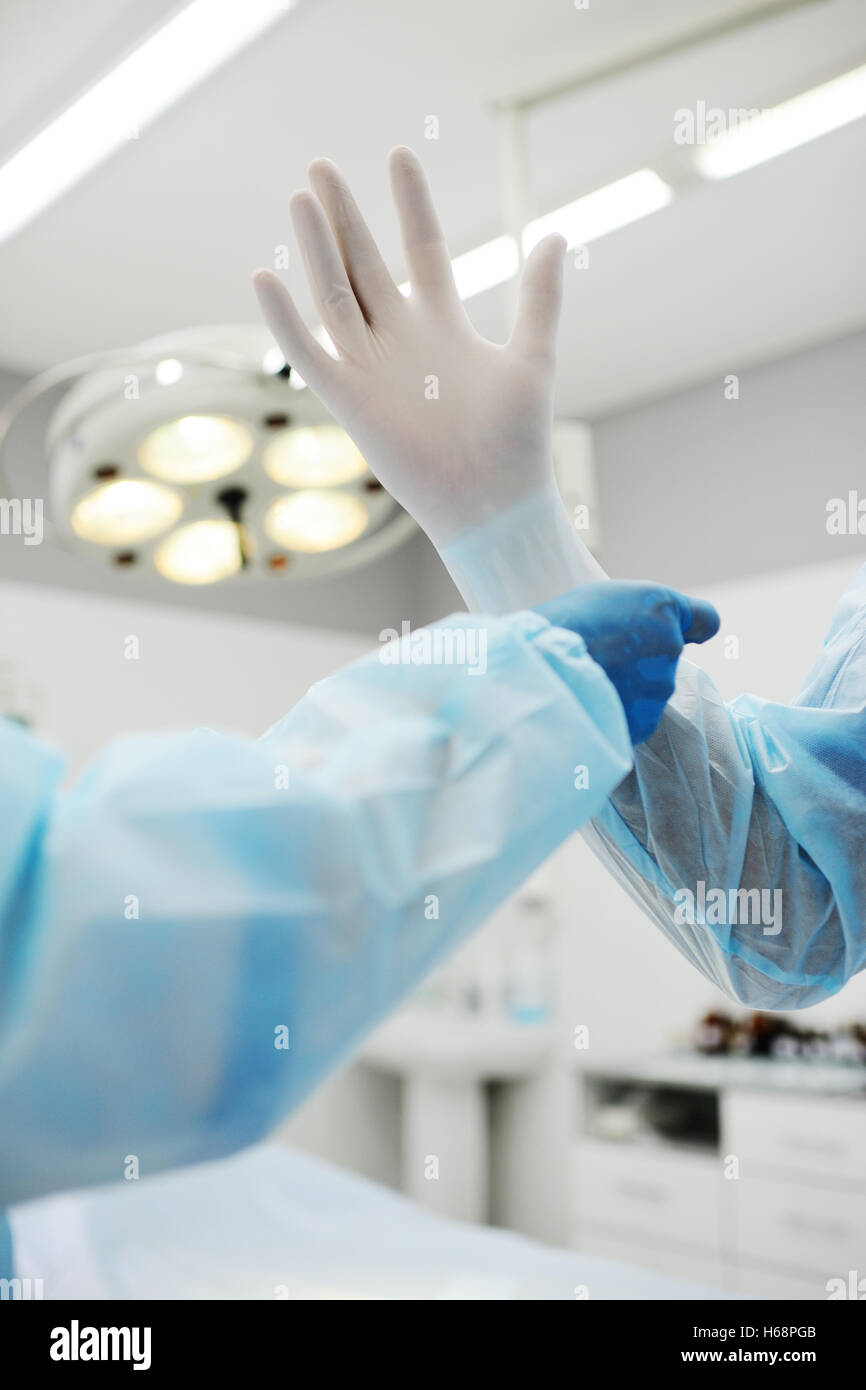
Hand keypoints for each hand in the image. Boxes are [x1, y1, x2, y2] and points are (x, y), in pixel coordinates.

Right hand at [253, 148, 565, 549]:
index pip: (422, 248)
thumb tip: (558, 235)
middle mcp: (401, 340)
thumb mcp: (533, 357)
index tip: (398, 155)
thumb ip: (539, 297)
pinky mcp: (349, 401)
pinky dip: (286, 322)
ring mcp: (371, 368)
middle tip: (322, 167)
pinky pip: (309, 355)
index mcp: (443, 325)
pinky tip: (266, 278)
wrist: (493, 502)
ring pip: (334, 296)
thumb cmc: (517, 440)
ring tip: (302, 198)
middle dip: (345, 216)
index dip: (411, 205)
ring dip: (317, 249)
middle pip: (364, 264)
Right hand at [536, 582, 720, 744]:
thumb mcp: (601, 598)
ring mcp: (660, 687)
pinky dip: (616, 715)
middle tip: (597, 659)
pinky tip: (588, 705)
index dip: (695, 628)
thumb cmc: (561, 627)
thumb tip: (645, 634)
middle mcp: (671, 646)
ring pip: (647, 691)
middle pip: (663, 659)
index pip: (705, 619)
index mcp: (662, 608)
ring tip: (586, 682)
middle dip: (638, 662)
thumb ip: (637, 614)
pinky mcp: (645, 721)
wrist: (541, 669)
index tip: (692, 635)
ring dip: (625, 690)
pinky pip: (633, 718)